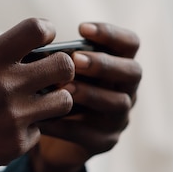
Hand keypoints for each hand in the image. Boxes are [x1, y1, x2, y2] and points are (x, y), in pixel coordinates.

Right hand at [0, 18, 76, 171]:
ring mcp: (13, 119)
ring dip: (54, 100)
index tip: (39, 41)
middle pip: (65, 66)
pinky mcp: (15, 147)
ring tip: (36, 103)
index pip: (37, 29)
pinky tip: (6, 131)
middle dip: (61, 68)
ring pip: (64, 101)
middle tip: (48, 75)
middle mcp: (5, 87)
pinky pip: (39, 131)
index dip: (44, 32)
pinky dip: (27, 130)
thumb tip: (10, 53)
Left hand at [30, 22, 140, 171]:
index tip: (82, 28)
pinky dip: (66, 125)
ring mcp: (118, 119)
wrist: (50, 141)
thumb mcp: (59, 73)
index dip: (111, 34)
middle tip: (75, 60)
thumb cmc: (55, 94)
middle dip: (104, 64)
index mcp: (118, 67)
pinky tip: (45, 118)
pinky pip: (90, 133)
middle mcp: (126, 91)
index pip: (130, 43)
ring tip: (64, 88)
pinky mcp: (104, 142)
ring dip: (90, 93)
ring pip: (117, 103)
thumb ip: (59, 60)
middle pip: (133, 72)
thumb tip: (39, 49)